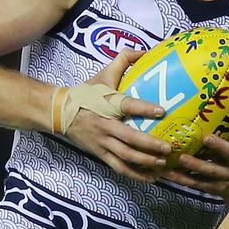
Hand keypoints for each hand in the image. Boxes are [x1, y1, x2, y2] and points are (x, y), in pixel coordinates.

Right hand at [67, 49, 171, 182]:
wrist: (60, 111)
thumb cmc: (87, 92)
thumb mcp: (104, 73)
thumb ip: (125, 59)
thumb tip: (146, 50)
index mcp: (107, 104)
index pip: (127, 105)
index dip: (145, 108)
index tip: (163, 111)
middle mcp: (105, 125)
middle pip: (128, 138)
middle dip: (149, 145)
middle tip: (169, 148)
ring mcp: (102, 142)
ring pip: (124, 157)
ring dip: (144, 162)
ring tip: (163, 164)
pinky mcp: (100, 154)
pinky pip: (119, 168)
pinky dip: (135, 174)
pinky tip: (151, 177)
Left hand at [162, 114, 228, 196]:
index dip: (220, 146)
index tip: (208, 137)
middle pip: (213, 168)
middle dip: (200, 161)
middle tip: (189, 151)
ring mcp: (217, 182)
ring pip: (201, 177)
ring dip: (187, 170)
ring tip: (173, 162)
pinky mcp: (207, 188)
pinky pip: (192, 183)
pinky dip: (179, 178)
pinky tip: (167, 172)